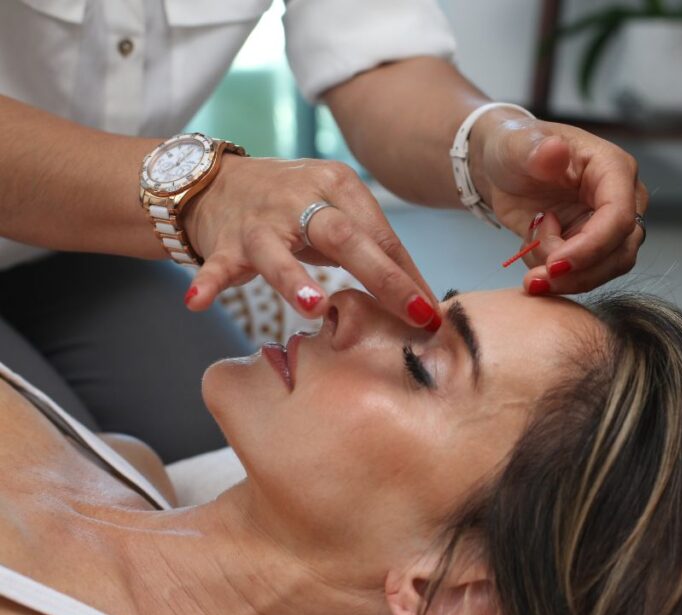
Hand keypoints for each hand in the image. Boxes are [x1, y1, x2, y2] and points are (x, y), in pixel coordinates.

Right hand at [180, 155, 440, 329]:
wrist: (216, 182)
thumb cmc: (295, 209)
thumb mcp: (339, 216)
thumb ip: (376, 251)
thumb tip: (425, 302)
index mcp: (338, 186)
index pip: (381, 236)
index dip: (409, 277)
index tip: (433, 315)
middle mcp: (301, 198)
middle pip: (345, 237)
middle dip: (383, 277)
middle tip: (413, 313)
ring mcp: (261, 221)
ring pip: (277, 251)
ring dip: (294, 279)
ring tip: (313, 306)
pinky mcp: (225, 241)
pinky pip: (215, 265)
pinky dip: (208, 283)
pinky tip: (198, 302)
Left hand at [471, 111, 647, 294]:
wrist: (504, 170)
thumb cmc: (516, 149)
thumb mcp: (516, 145)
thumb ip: (535, 150)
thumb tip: (556, 150)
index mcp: (613, 168)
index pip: (619, 216)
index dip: (591, 246)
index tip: (554, 263)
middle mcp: (622, 200)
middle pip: (619, 252)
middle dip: (578, 273)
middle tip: (536, 280)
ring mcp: (610, 227)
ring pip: (604, 270)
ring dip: (565, 280)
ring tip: (530, 268)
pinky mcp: (593, 248)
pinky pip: (583, 275)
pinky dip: (554, 276)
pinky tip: (531, 250)